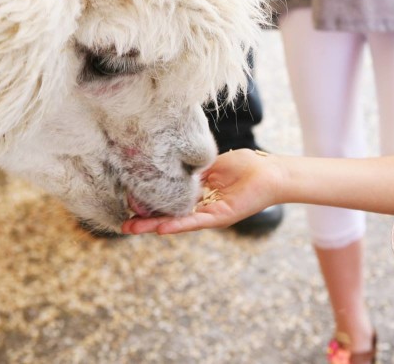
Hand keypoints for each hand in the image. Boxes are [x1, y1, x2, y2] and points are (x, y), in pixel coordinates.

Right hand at [121, 149, 281, 234]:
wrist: (270, 173)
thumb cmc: (246, 165)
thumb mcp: (212, 164)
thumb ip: (193, 169)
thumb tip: (170, 167)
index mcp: (198, 192)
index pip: (168, 199)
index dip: (150, 201)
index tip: (129, 202)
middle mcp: (200, 206)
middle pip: (168, 214)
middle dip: (145, 220)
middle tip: (123, 226)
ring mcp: (209, 213)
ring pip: (177, 221)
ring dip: (155, 226)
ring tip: (132, 230)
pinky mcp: (220, 217)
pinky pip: (196, 221)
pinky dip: (178, 225)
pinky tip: (160, 228)